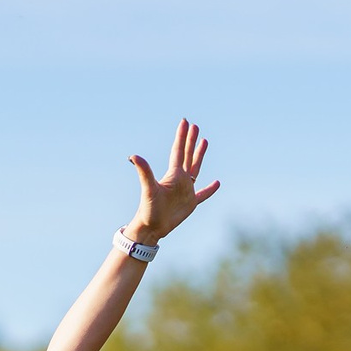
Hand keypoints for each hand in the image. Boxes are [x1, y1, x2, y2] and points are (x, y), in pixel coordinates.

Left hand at [126, 119, 220, 243]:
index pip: (178, 151)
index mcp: (173, 175)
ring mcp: (186, 190)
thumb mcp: (148, 188)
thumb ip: (144, 172)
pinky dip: (210, 189)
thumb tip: (133, 156)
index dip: (182, 137)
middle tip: (195, 126)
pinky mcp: (191, 203)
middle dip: (191, 141)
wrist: (151, 228)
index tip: (185, 122)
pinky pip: (203, 194)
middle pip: (188, 155)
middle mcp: (180, 180)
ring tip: (204, 142)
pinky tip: (217, 183)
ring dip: (199, 155)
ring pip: (196, 168)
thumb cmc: (148, 209)